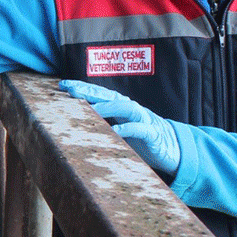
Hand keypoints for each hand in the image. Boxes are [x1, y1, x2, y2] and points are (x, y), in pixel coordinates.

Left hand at [59, 80, 180, 176]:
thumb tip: (77, 123)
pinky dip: (128, 128)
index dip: (83, 88)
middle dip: (90, 91)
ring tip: (91, 108)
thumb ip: (104, 125)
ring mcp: (144, 120)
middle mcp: (133, 110)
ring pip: (126, 107)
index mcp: (122, 108)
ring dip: (108, 106)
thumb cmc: (142, 140)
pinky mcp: (153, 135)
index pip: (101, 94)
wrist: (174, 150)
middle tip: (70, 89)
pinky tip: (115, 131)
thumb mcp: (120, 131)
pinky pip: (141, 129)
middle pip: (110, 95)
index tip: (62, 85)